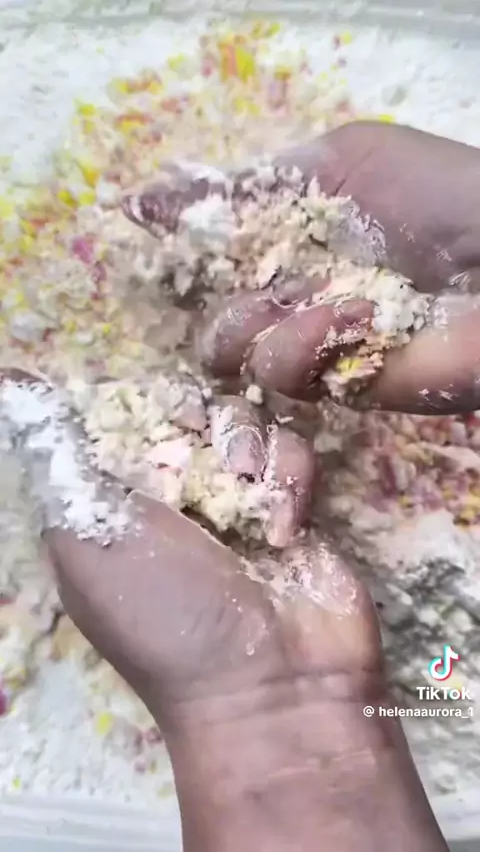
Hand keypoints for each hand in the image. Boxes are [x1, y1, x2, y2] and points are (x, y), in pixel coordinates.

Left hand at [0, 371, 380, 723]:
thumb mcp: (88, 540)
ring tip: (247, 496)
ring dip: (248, 451)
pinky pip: (291, 452)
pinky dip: (288, 481)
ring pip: (243, 420)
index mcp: (118, 497)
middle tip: (204, 461)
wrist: (269, 687)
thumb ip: (56, 462)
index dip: (143, 403)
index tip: (157, 422)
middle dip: (200, 424)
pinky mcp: (290, 505)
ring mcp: (237, 497)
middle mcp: (175, 491)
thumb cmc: (165, 618)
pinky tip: (284, 529)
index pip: (126, 412)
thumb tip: (11, 382)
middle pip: (189, 406)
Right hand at [124, 122, 479, 413]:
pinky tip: (356, 318)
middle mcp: (289, 303)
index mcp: (286, 249)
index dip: (185, 254)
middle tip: (257, 285)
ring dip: (258, 322)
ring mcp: (314, 349)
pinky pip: (287, 372)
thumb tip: (145, 200)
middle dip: (218, 307)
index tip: (148, 226)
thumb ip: (248, 188)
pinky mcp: (343, 386)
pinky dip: (306, 341)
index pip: (211, 265)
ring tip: (330, 299)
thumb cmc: (436, 193)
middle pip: (211, 328)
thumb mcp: (338, 162)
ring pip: (234, 354)